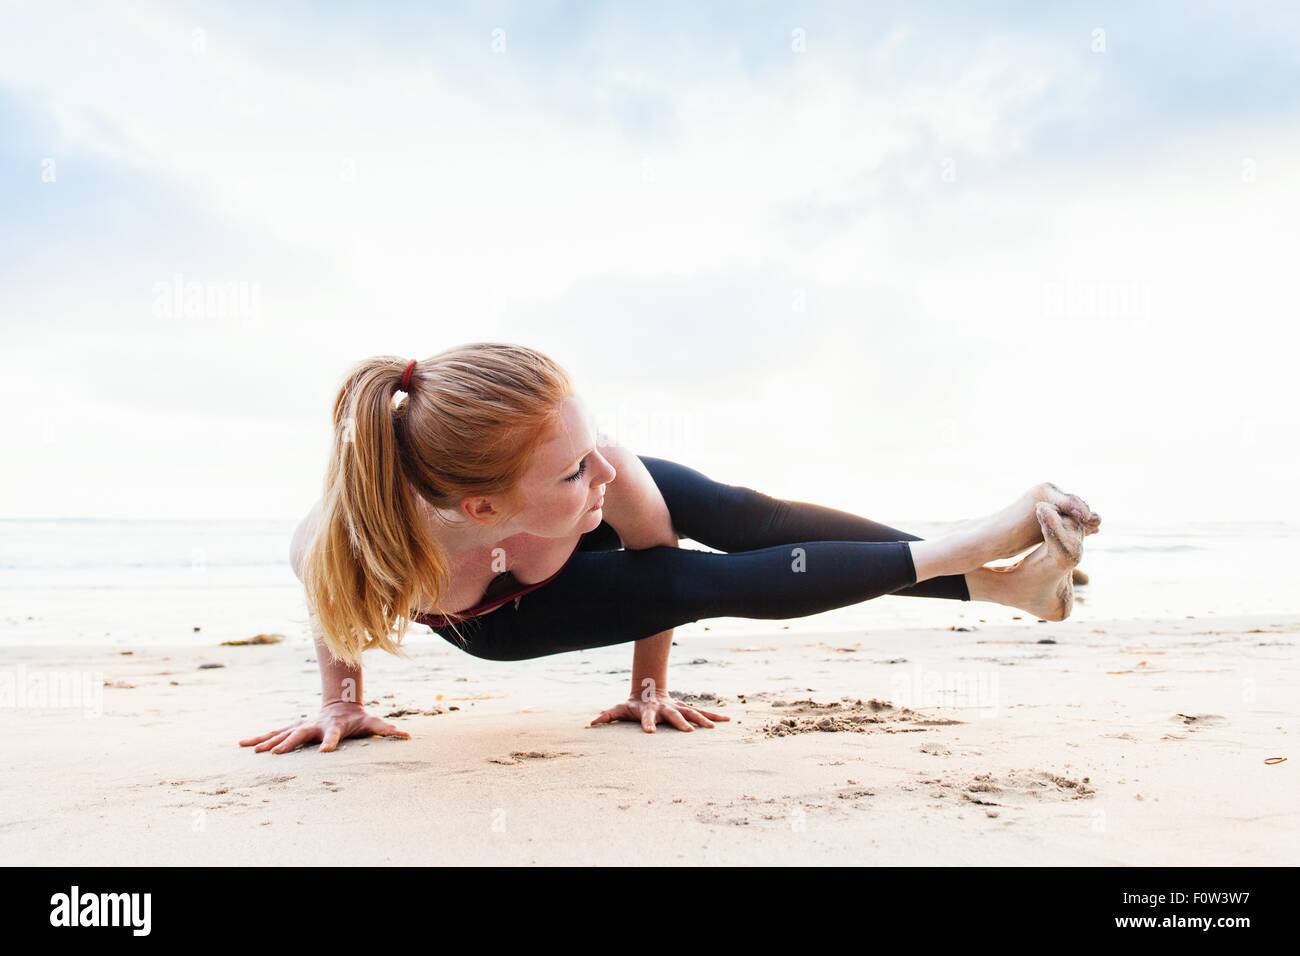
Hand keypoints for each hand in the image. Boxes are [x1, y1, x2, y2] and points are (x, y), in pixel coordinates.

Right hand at [238, 701, 410, 753]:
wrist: (342, 703)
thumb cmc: (359, 719)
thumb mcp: (373, 723)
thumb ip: (388, 730)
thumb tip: (408, 736)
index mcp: (333, 727)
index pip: (332, 736)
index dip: (330, 743)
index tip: (324, 752)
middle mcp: (314, 725)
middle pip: (299, 735)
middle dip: (287, 744)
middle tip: (274, 755)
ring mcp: (302, 725)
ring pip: (282, 733)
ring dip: (266, 742)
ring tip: (250, 750)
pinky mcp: (294, 727)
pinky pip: (274, 733)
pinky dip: (260, 738)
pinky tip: (243, 744)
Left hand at [589, 688, 729, 733]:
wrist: (649, 689)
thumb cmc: (632, 704)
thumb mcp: (619, 708)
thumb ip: (607, 715)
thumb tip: (591, 723)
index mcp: (649, 710)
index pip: (647, 717)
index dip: (647, 724)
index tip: (650, 733)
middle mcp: (666, 708)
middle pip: (674, 715)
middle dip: (681, 723)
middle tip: (689, 732)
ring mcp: (678, 707)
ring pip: (692, 712)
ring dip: (703, 720)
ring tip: (714, 727)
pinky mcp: (686, 709)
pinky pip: (702, 712)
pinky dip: (714, 715)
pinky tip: (727, 719)